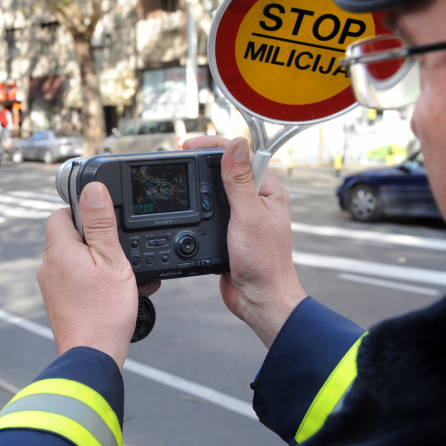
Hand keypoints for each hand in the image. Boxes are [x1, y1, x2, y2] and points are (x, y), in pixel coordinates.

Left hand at [38, 183, 156, 368]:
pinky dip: (95, 281)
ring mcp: (52, 286)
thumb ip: (101, 224)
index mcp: (59, 249)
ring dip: (100, 262)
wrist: (93, 357)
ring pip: (76, 260)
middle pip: (71, 237)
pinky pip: (77, 280)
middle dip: (96, 240)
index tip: (104, 221)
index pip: (62, 213)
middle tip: (119, 252)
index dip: (84, 212)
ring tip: (122, 276)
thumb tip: (92, 190)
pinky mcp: (59, 302)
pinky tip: (116, 292)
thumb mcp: (112, 260)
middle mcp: (49, 266)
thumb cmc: (103, 313)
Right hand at [182, 136, 305, 347]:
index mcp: (268, 191)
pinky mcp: (230, 232)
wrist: (259, 300)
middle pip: (227, 169)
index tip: (190, 145)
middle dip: (202, 160)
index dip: (215, 146)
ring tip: (178, 175)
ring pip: (217, 190)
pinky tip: (186, 204)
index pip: (242, 155)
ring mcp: (243, 216)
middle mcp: (257, 200)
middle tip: (178, 156)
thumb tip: (235, 145)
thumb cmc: (264, 262)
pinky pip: (211, 211)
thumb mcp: (248, 216)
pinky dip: (198, 205)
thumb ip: (240, 181)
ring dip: (199, 182)